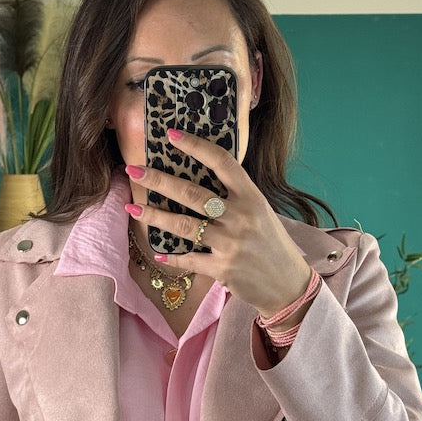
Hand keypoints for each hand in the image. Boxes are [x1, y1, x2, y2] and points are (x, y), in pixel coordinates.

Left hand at [125, 128, 311, 317]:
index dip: (195, 146)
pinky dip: (171, 256)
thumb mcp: (261, 213)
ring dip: (154, 216)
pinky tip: (157, 253)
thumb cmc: (272, 246)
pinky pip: (189, 258)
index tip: (171, 135)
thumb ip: (236, 198)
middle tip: (133, 171)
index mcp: (252, 197)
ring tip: (132, 208)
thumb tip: (202, 182)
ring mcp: (230, 243)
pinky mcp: (222, 268)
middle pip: (191, 192)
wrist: (288, 284)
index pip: (221, 162)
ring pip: (183, 224)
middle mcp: (240, 216)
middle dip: (158, 180)